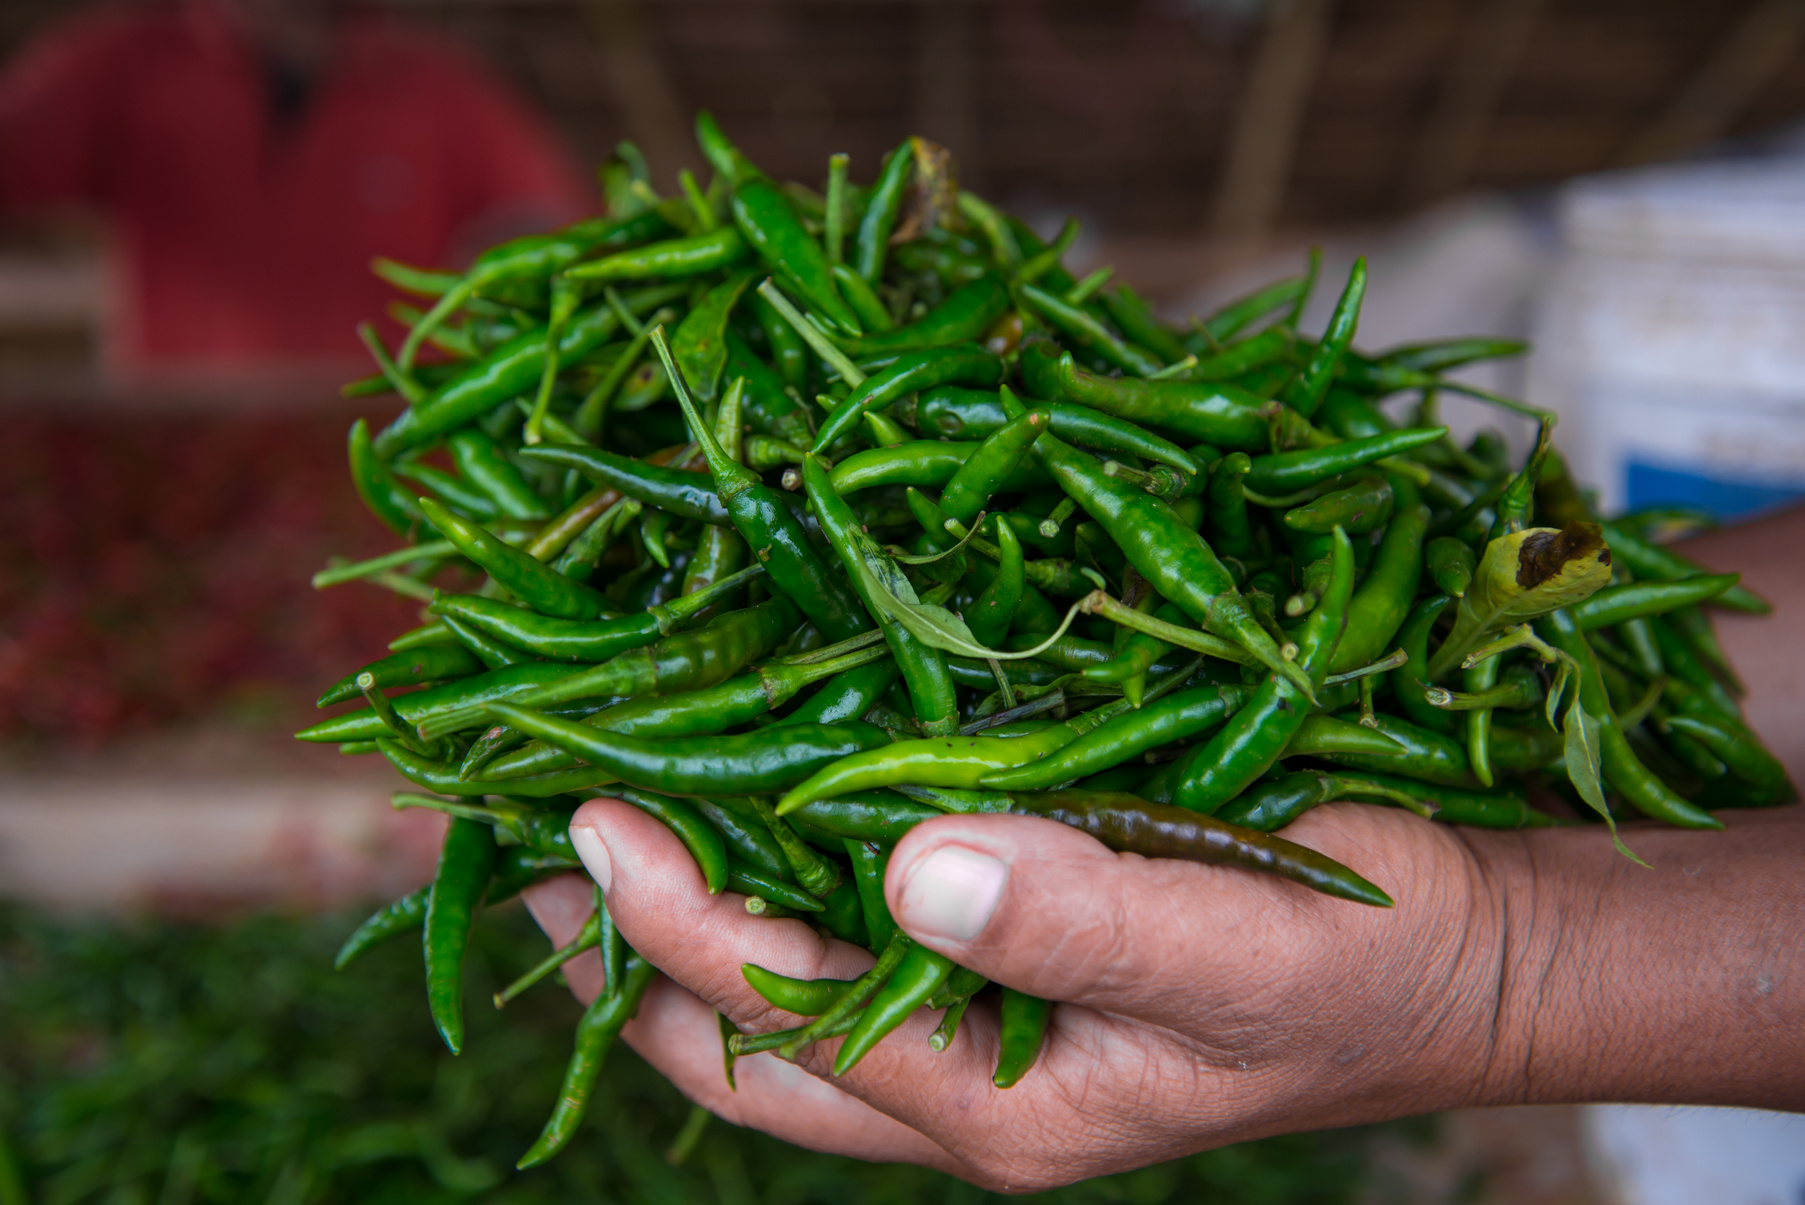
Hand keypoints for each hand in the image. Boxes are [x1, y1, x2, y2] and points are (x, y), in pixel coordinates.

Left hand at [521, 801, 1495, 1187]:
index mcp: (997, 1108)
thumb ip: (1080, 921)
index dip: (670, 923)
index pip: (782, 1023)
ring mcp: (981, 1011)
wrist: (1466, 957)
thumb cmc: (1368, 968)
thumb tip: (909, 866)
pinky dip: (782, 863)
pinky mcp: (1012, 941)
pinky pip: (858, 923)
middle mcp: (963, 1072)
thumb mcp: (1239, 955)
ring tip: (589, 823)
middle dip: (622, 951)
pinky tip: (749, 792)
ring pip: (786, 981)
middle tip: (519, 846)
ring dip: (684, 911)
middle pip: (743, 1036)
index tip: (583, 817)